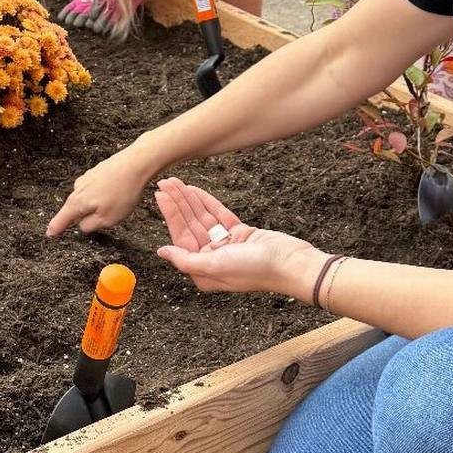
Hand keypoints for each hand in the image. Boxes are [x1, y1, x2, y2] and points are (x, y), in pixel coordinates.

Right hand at [47, 144, 158, 235]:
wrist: (136, 164)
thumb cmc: (123, 191)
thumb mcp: (107, 219)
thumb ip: (90, 225)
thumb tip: (82, 225)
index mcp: (78, 202)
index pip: (62, 219)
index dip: (56, 228)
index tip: (49, 233)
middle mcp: (78, 188)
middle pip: (76, 208)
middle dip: (86, 215)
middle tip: (105, 217)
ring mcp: (87, 177)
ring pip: (88, 198)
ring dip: (98, 204)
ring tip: (118, 203)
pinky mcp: (97, 171)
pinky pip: (97, 188)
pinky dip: (105, 193)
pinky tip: (118, 193)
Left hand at [154, 178, 320, 294]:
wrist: (291, 263)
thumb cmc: (255, 270)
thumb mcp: (215, 266)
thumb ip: (186, 259)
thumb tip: (162, 252)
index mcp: (203, 270)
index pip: (181, 238)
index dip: (171, 214)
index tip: (161, 195)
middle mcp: (213, 259)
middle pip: (190, 226)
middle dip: (178, 203)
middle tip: (165, 182)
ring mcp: (227, 246)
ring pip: (203, 219)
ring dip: (190, 200)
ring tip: (177, 182)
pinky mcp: (241, 234)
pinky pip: (220, 216)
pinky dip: (208, 203)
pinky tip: (196, 191)